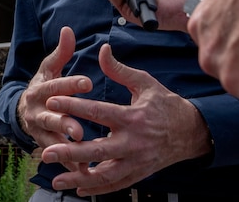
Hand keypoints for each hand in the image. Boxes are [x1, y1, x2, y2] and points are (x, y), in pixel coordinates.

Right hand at [17, 27, 91, 165]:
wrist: (22, 111)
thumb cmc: (44, 86)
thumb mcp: (48, 68)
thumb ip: (61, 52)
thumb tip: (68, 29)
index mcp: (40, 89)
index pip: (55, 85)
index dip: (70, 84)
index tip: (88, 82)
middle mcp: (37, 111)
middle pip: (49, 117)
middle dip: (63, 124)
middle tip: (79, 130)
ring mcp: (38, 130)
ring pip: (51, 140)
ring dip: (64, 148)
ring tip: (80, 154)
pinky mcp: (44, 145)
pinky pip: (56, 155)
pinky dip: (68, 164)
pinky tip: (83, 172)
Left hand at [42, 43, 211, 195]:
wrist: (192, 131)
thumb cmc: (165, 104)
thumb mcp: (145, 82)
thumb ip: (119, 69)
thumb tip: (102, 50)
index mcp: (132, 116)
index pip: (97, 111)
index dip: (73, 106)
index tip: (51, 102)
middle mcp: (133, 141)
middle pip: (97, 150)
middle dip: (69, 152)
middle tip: (46, 153)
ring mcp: (136, 161)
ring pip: (104, 174)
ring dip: (79, 178)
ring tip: (56, 180)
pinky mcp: (139, 173)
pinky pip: (116, 185)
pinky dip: (98, 189)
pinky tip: (80, 188)